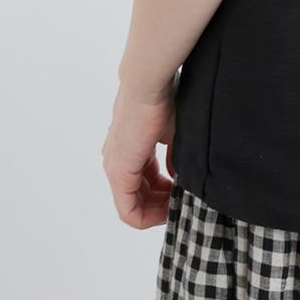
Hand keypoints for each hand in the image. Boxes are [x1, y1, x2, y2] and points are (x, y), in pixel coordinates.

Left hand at [102, 75, 176, 228]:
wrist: (148, 84)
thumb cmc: (162, 100)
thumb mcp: (172, 133)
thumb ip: (173, 158)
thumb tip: (178, 177)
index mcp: (129, 150)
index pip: (143, 183)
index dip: (164, 194)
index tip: (183, 193)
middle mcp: (117, 162)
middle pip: (138, 198)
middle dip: (162, 205)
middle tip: (183, 202)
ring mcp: (115, 168)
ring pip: (133, 206)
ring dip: (156, 210)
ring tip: (179, 203)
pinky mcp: (118, 173)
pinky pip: (128, 209)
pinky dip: (148, 215)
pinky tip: (168, 208)